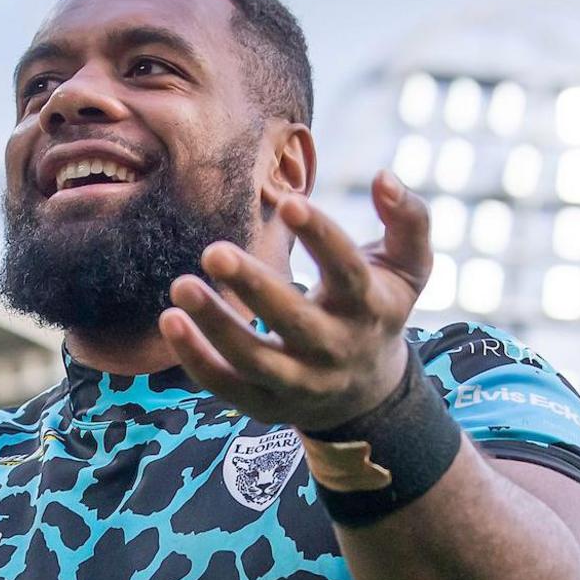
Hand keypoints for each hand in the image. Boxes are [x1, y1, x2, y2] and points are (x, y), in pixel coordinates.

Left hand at [158, 170, 431, 431]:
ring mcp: (301, 381)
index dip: (323, 237)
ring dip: (215, 324)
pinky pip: (226, 385)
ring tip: (180, 286)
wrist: (368, 392)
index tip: (289, 202)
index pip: (348, 271)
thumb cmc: (377, 307)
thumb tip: (385, 175)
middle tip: (213, 250)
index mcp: (370, 307)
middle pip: (294, 320)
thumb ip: (409, 219)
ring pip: (254, 358)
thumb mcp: (408, 267)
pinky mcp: (266, 403)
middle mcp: (336, 347)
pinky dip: (196, 359)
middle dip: (254, 286)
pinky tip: (170, 320)